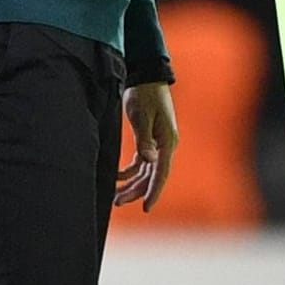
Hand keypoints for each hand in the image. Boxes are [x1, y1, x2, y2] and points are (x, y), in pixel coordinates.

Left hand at [116, 81, 178, 210]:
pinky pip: (142, 162)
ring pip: (147, 171)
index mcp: (167, 140)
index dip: (154, 191)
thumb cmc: (144, 95)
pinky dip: (130, 171)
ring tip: (116, 196)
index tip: (146, 207)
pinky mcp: (150, 139)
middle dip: (137, 191)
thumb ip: (144, 140)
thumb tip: (149, 161)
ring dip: (133, 184)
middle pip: (153, 175)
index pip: (162, 172)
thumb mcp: (142, 117)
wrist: (146, 76)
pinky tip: (118, 176)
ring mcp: (158, 143)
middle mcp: (165, 145)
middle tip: (118, 202)